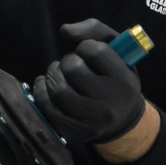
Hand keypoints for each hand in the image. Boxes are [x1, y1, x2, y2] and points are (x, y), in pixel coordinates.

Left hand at [32, 19, 145, 145]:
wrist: (121, 120)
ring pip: (58, 90)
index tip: (87, 51)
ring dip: (53, 75)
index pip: (95, 50)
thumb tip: (65, 31)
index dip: (86, 46)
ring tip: (59, 74)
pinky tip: (46, 86)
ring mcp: (92, 122)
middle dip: (67, 61)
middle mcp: (110, 104)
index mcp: (124, 81)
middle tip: (71, 64)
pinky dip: (41, 92)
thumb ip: (93, 30)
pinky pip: (48, 108)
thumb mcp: (115, 51)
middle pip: (73, 69)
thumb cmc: (113, 77)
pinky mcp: (75, 134)